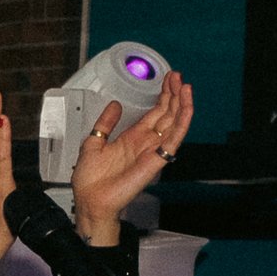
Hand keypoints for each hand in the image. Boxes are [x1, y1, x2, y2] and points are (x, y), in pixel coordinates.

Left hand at [71, 70, 193, 244]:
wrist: (90, 199)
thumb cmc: (91, 179)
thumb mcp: (94, 141)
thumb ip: (106, 123)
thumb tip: (115, 104)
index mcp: (133, 138)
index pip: (154, 113)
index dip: (162, 96)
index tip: (167, 79)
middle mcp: (146, 143)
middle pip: (167, 115)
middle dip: (173, 95)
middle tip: (178, 76)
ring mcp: (153, 150)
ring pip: (175, 124)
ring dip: (182, 104)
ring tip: (185, 86)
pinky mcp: (157, 160)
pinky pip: (174, 139)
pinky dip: (182, 122)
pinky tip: (186, 107)